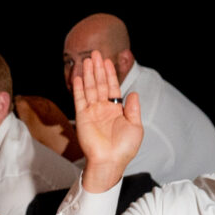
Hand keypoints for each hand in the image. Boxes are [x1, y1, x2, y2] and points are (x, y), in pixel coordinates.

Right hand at [65, 51, 143, 190]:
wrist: (110, 161)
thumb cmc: (124, 148)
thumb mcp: (135, 126)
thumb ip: (133, 109)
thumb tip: (133, 92)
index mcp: (116, 110)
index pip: (112, 87)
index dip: (110, 74)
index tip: (108, 61)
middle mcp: (103, 109)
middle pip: (100, 84)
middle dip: (98, 69)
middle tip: (96, 53)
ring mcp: (92, 112)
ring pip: (90, 88)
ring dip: (89, 74)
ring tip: (88, 60)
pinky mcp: (82, 117)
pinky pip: (80, 99)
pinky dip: (79, 88)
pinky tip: (79, 77)